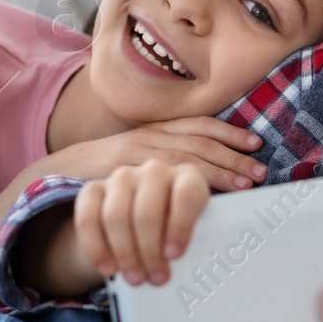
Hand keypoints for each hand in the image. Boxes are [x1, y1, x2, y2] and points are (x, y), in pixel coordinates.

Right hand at [52, 117, 266, 192]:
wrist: (63, 169)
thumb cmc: (109, 168)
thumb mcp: (142, 156)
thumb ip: (169, 159)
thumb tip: (208, 173)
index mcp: (158, 130)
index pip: (200, 125)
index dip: (229, 133)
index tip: (256, 142)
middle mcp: (151, 135)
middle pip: (199, 142)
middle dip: (233, 156)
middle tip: (259, 171)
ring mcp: (136, 152)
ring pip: (184, 158)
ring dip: (217, 172)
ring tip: (243, 186)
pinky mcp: (121, 169)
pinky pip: (158, 177)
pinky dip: (183, 186)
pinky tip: (201, 196)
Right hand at [75, 159, 212, 284]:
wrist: (143, 224)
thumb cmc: (175, 231)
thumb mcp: (194, 232)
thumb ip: (197, 243)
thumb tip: (191, 272)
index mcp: (187, 177)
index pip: (187, 195)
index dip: (181, 227)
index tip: (175, 255)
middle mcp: (155, 172)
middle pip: (147, 212)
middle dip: (150, 252)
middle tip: (156, 279)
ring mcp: (122, 178)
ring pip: (116, 217)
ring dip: (125, 254)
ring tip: (135, 278)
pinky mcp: (93, 190)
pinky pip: (88, 219)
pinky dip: (96, 248)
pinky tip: (107, 268)